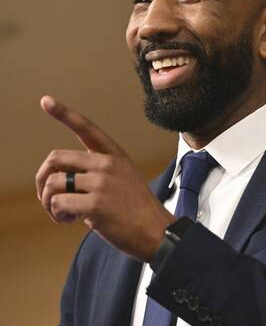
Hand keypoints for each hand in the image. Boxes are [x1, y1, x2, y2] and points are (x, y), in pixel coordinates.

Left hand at [35, 95, 174, 260]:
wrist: (156, 232)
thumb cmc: (137, 211)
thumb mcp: (123, 180)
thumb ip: (95, 174)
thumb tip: (60, 182)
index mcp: (115, 156)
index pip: (86, 128)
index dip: (64, 113)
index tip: (45, 100)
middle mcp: (107, 164)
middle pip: (56, 158)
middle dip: (42, 179)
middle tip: (46, 197)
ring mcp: (102, 183)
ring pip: (54, 183)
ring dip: (49, 203)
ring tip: (63, 214)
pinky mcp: (96, 204)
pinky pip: (58, 204)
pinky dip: (57, 215)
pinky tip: (70, 221)